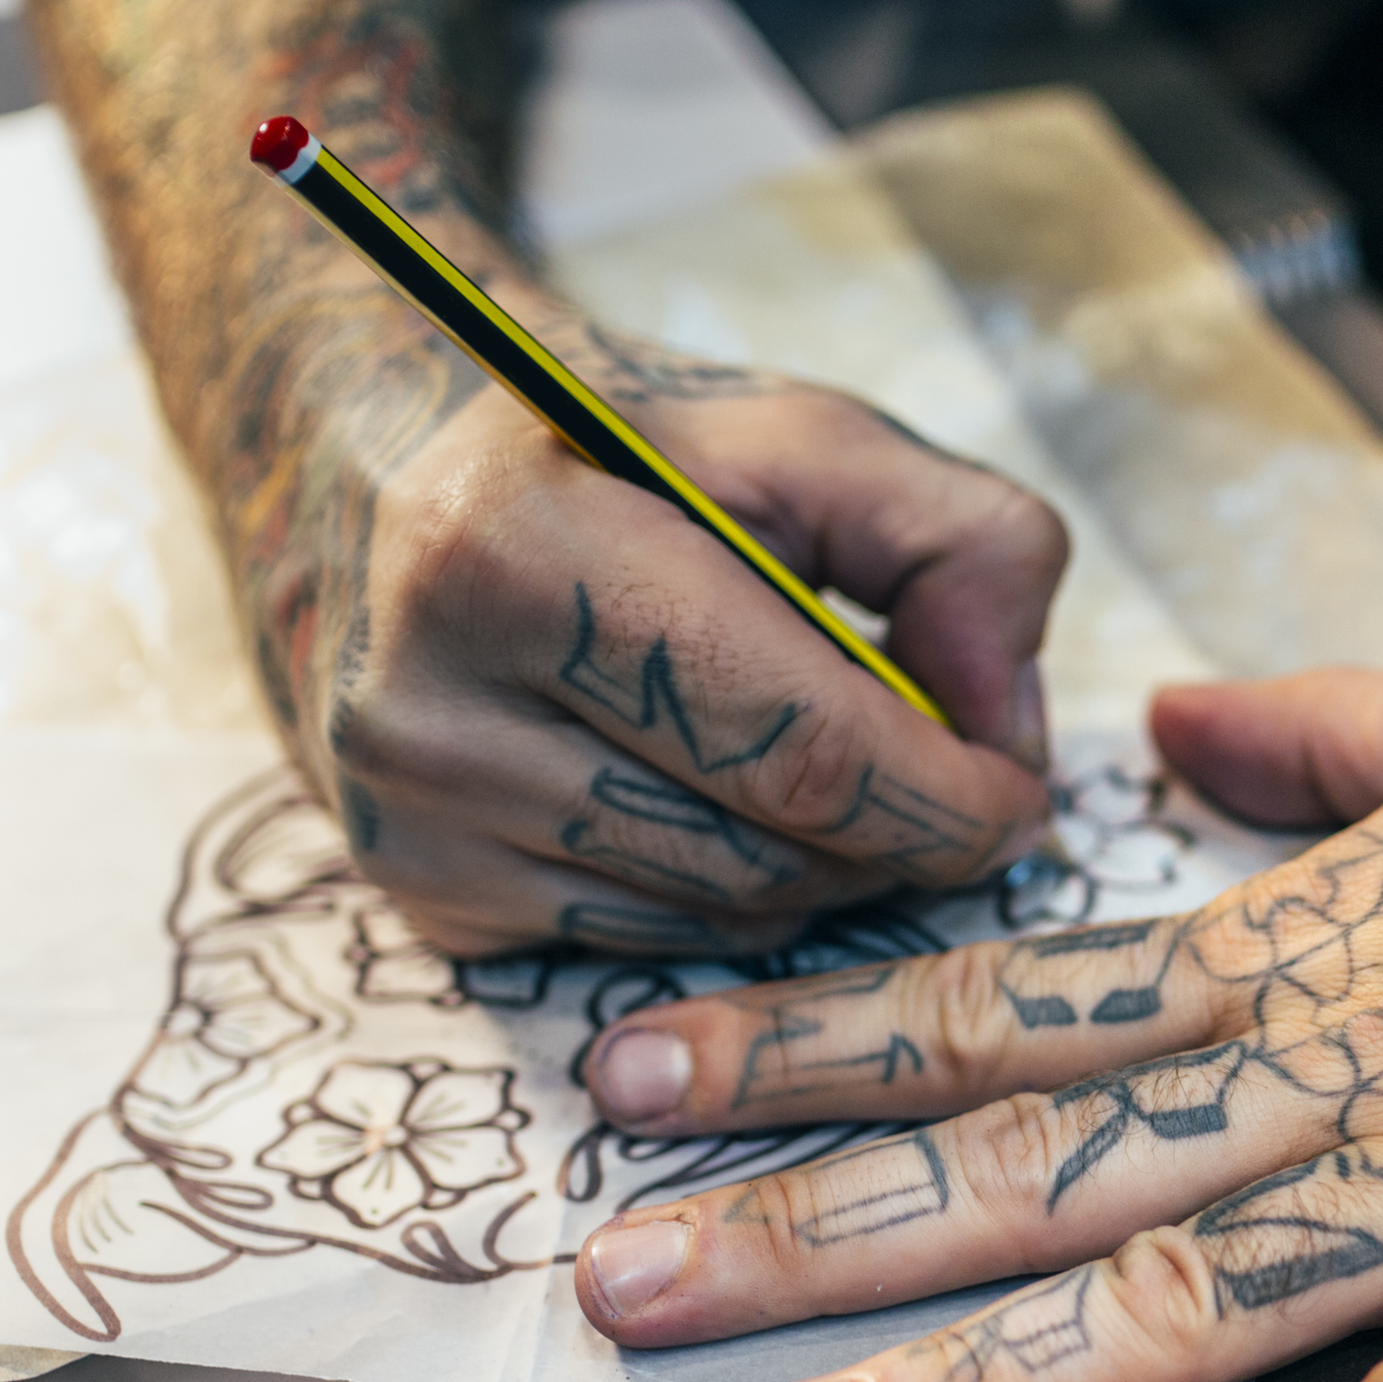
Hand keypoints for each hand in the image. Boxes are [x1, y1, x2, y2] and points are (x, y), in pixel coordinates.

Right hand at [236, 295, 1065, 955]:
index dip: (949, 796)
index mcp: (512, 555)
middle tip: (954, 780)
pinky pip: (650, 946)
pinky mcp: (420, 900)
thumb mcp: (793, 435)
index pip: (800, 751)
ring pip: (720, 921)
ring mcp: (410, 823)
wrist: (360, 466)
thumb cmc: (610, 447)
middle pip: (769, 855)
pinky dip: (726, 892)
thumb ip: (956, 542)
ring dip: (821, 869)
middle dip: (900, 837)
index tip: (1022, 791)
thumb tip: (1009, 731)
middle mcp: (429, 709)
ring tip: (830, 766)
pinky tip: (713, 795)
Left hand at [561, 563, 1382, 1381]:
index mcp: (1315, 947)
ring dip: (996, 1380)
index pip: (1016, 1004)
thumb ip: (1312, 742)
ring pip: (1202, 1290)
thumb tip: (1171, 718)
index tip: (629, 1079)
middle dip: (821, 1226)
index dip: (818, 1049)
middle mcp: (1354, 1065)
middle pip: (1047, 1159)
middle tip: (608, 1290)